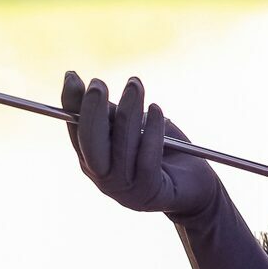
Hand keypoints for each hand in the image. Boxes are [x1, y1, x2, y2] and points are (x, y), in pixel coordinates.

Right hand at [61, 70, 219, 220]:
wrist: (196, 186)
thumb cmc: (164, 151)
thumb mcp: (136, 128)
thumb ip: (114, 114)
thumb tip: (90, 85)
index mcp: (93, 160)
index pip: (76, 131)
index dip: (71, 105)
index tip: (73, 76)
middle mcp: (103, 178)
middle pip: (90, 145)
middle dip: (92, 112)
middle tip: (99, 84)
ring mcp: (125, 189)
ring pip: (121, 147)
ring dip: (128, 112)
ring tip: (135, 85)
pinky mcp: (150, 192)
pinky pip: (148, 158)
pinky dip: (152, 131)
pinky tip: (157, 109)